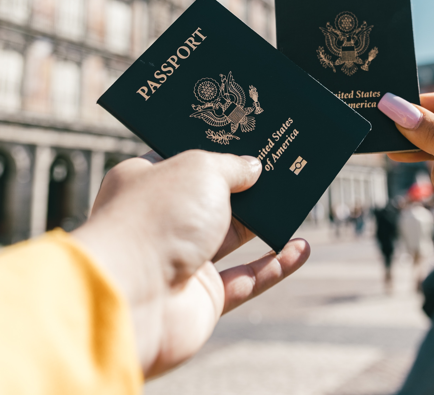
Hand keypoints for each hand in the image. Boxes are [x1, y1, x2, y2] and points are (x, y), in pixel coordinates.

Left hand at [72, 150, 309, 378]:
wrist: (132, 298)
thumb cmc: (156, 219)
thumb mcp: (201, 169)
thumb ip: (232, 166)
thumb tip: (253, 167)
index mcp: (146, 181)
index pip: (182, 157)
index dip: (215, 146)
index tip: (247, 136)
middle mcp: (162, 220)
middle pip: (212, 197)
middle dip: (246, 185)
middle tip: (281, 166)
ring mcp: (182, 260)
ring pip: (233, 237)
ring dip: (265, 222)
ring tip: (297, 201)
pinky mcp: (202, 298)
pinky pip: (247, 279)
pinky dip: (275, 266)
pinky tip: (301, 249)